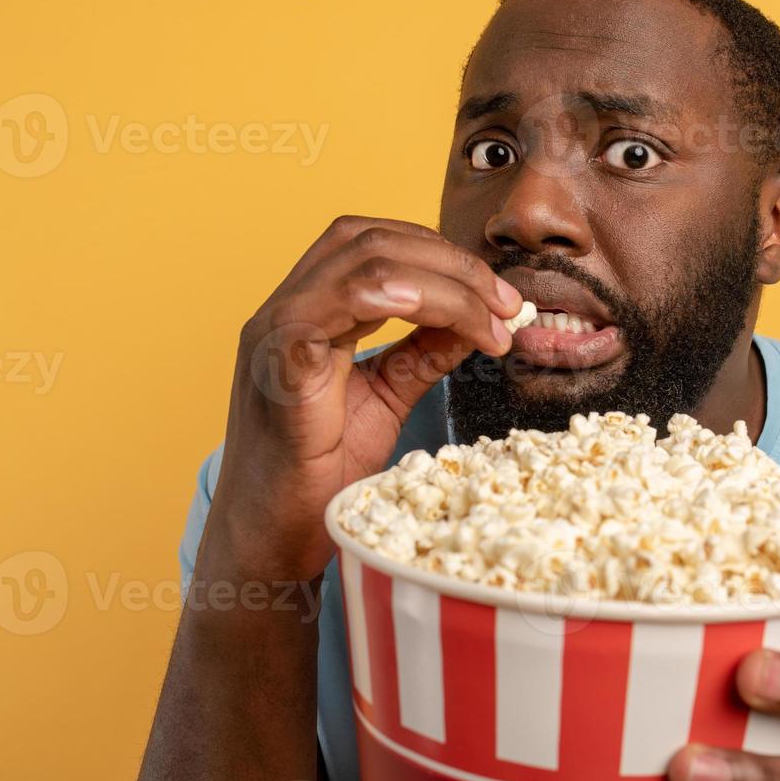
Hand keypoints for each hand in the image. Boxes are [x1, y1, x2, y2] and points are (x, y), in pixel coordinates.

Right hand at [204, 215, 521, 582]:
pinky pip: (335, 305)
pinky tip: (445, 322)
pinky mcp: (279, 366)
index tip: (499, 296)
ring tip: (491, 320)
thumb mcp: (386, 398)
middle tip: (507, 304)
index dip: (441, 256)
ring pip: (362, 263)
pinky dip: (398, 299)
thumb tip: (480, 318)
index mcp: (306, 311)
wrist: (271, 541)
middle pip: (370, 239)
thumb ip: (424, 352)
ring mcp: (274, 333)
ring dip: (442, 283)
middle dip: (452, 263)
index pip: (372, 243)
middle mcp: (283, 309)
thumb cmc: (317, 475)